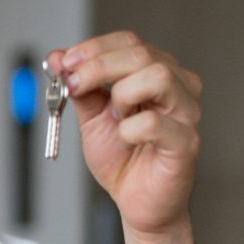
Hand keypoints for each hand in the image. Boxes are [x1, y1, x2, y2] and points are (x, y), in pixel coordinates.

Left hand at [49, 32, 203, 239]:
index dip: (94, 48)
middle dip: (97, 67)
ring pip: (157, 76)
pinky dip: (129, 129)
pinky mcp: (186, 141)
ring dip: (122, 95)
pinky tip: (126, 139)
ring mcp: (186, 112)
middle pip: (141, 54)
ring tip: (116, 118)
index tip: (65, 62)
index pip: (129, 42)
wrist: (135, 201)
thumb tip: (57, 57)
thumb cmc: (122, 158)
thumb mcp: (92, 117)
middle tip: (73, 85)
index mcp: (155, 73)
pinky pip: (154, 123)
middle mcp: (177, 86)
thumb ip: (80, 88)